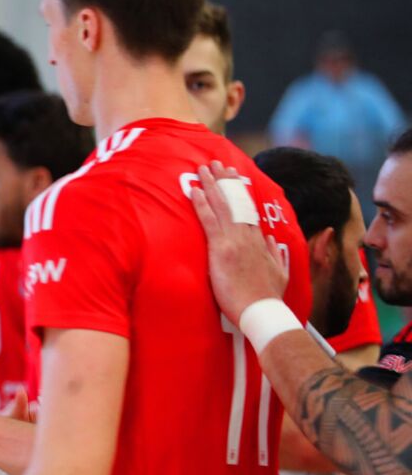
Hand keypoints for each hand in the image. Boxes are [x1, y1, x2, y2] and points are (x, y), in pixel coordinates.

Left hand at [189, 161, 288, 323]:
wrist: (262, 311)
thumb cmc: (268, 297)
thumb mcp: (279, 272)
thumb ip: (275, 253)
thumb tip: (270, 239)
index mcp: (259, 241)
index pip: (249, 210)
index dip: (241, 192)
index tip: (236, 178)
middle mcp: (248, 236)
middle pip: (236, 202)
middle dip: (226, 181)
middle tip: (218, 164)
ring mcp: (234, 240)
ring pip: (222, 206)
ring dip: (212, 185)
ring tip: (204, 168)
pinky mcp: (221, 249)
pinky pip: (209, 221)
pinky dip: (202, 204)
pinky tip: (195, 190)